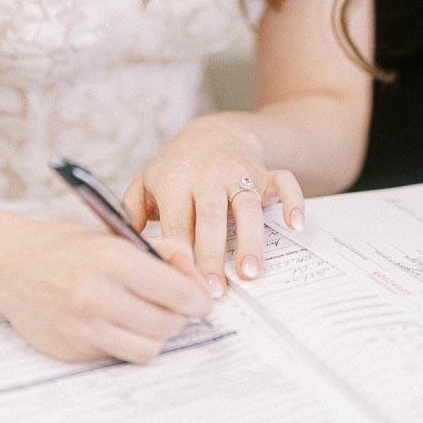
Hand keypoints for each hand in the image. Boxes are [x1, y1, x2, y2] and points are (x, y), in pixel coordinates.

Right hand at [0, 219, 211, 364]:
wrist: (11, 265)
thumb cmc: (68, 248)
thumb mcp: (115, 235)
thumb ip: (162, 251)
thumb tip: (195, 277)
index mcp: (112, 259)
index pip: (176, 292)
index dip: (197, 299)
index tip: (201, 300)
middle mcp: (96, 295)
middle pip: (166, 324)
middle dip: (179, 317)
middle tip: (176, 308)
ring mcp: (82, 327)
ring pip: (147, 348)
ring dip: (156, 335)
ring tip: (150, 318)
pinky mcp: (72, 349)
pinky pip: (118, 356)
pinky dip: (127, 344)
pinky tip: (120, 325)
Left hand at [121, 115, 304, 298]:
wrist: (214, 131)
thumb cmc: (177, 169)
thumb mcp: (147, 182)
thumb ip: (130, 211)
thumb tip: (126, 245)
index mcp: (175, 180)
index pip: (178, 223)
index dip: (182, 255)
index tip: (184, 286)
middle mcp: (207, 174)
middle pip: (211, 217)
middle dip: (213, 255)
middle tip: (215, 291)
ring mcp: (238, 172)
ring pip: (246, 205)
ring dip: (250, 239)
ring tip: (250, 273)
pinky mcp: (265, 171)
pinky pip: (284, 181)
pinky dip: (292, 201)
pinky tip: (296, 225)